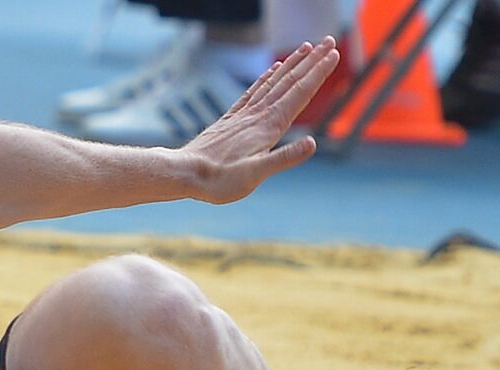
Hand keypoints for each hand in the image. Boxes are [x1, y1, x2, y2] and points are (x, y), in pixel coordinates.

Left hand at [180, 37, 340, 204]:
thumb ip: (283, 158)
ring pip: (273, 83)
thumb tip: (312, 144)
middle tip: (329, 40)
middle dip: (312, 61)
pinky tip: (272, 69)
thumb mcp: (255, 175)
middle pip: (290, 81)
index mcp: (269, 125)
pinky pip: (252, 92)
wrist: (184, 174)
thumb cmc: (219, 180)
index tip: (334, 53)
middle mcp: (258, 115)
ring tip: (306, 48)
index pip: (300, 93)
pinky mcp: (230, 120)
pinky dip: (266, 78)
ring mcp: (243, 115)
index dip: (318, 73)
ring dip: (291, 64)